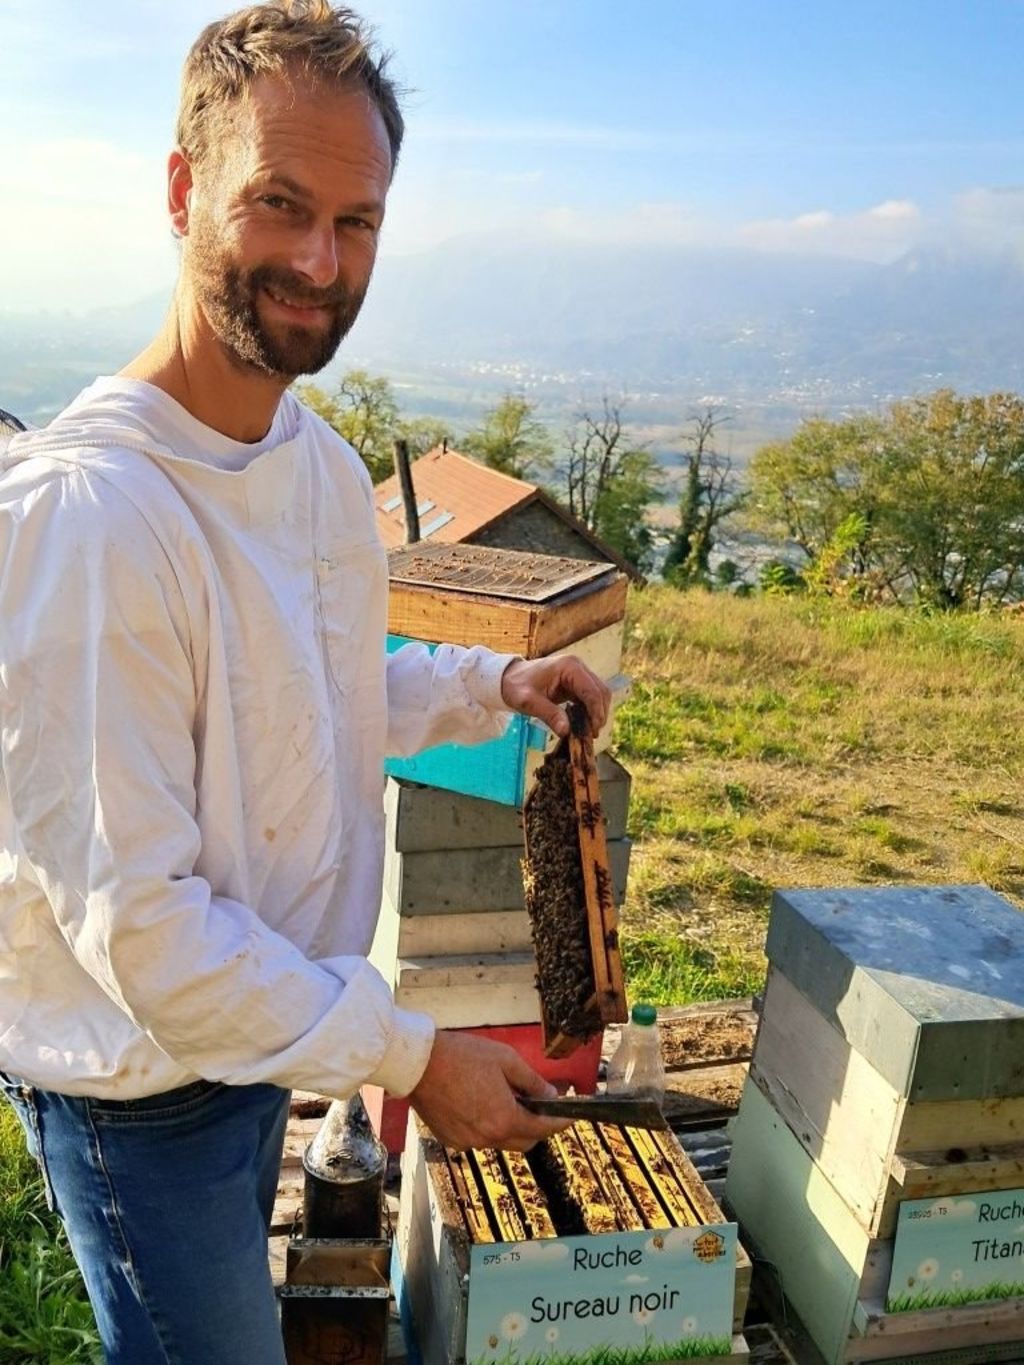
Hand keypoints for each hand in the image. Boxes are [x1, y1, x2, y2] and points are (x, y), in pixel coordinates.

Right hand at [407, 1031, 570, 1150]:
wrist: (418, 1063)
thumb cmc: (461, 1056)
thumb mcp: (505, 1060)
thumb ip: (532, 1082)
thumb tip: (550, 1096)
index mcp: (504, 1118)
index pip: (542, 1129)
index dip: (560, 1123)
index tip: (570, 1117)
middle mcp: (487, 1137)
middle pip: (525, 1141)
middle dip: (537, 1127)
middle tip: (539, 1105)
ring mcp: (467, 1141)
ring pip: (501, 1141)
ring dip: (510, 1125)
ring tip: (504, 1098)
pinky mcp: (451, 1139)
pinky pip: (479, 1138)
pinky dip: (487, 1126)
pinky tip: (480, 1103)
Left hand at [500, 655, 610, 739]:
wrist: (507, 678)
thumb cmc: (516, 687)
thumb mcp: (528, 702)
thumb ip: (548, 714)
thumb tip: (567, 731)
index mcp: (569, 667)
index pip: (592, 691)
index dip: (596, 712)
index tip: (593, 732)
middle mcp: (577, 667)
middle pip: (601, 692)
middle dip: (599, 714)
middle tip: (592, 735)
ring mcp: (578, 673)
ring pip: (599, 694)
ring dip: (597, 713)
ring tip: (588, 733)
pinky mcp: (575, 682)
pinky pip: (590, 697)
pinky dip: (589, 711)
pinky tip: (582, 725)